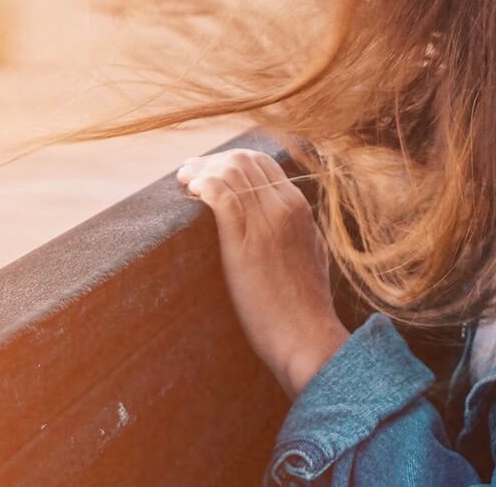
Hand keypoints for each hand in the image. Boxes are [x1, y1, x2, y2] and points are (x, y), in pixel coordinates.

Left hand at [178, 147, 351, 398]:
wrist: (305, 335)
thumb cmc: (306, 304)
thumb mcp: (311, 252)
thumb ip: (297, 229)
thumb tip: (283, 221)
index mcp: (299, 207)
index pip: (262, 163)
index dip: (231, 160)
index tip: (209, 169)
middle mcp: (283, 207)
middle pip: (243, 161)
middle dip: (212, 161)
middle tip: (189, 172)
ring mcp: (265, 223)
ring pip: (230, 173)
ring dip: (202, 171)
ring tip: (184, 181)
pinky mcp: (244, 243)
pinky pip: (222, 196)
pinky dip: (204, 185)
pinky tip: (191, 190)